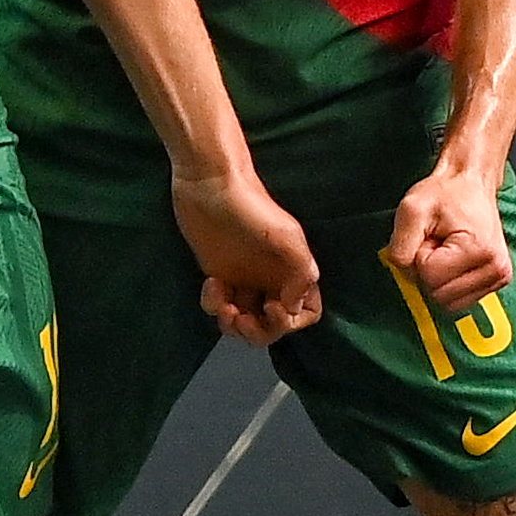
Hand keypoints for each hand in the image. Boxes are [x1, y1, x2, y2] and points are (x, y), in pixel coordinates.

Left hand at [175, 165, 324, 345]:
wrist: (208, 184)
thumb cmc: (250, 206)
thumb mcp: (284, 235)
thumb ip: (300, 271)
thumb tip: (293, 305)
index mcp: (293, 271)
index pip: (307, 311)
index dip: (292, 321)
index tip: (271, 306)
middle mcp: (272, 280)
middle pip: (275, 326)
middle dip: (259, 331)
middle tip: (240, 318)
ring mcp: (244, 280)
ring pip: (246, 321)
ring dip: (234, 324)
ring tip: (224, 306)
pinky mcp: (219, 277)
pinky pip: (220, 306)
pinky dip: (214, 303)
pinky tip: (211, 282)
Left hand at [384, 165, 512, 314]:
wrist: (471, 182)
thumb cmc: (446, 193)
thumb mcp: (411, 209)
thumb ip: (399, 247)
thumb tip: (404, 275)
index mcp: (479, 250)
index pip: (428, 277)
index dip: (419, 256)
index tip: (429, 236)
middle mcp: (496, 268)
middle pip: (438, 295)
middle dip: (428, 270)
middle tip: (437, 242)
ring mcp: (499, 277)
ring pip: (448, 303)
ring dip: (439, 279)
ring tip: (446, 250)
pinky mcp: (497, 281)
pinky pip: (459, 300)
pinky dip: (450, 283)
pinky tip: (455, 260)